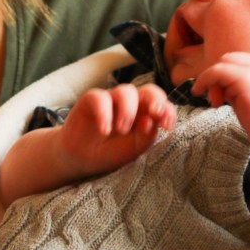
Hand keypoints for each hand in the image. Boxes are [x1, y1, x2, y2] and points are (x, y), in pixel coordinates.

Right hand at [58, 83, 175, 176]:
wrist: (82, 158)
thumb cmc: (112, 151)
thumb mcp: (135, 147)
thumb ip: (147, 133)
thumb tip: (153, 119)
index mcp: (146, 112)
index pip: (162, 104)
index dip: (167, 110)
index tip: (167, 126)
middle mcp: (131, 103)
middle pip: (149, 90)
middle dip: (155, 99)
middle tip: (154, 114)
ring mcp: (111, 99)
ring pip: (126, 91)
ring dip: (128, 110)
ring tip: (122, 129)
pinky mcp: (90, 100)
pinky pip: (100, 97)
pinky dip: (104, 113)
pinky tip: (104, 130)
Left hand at [192, 52, 249, 147]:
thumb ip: (239, 91)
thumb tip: (221, 88)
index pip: (242, 62)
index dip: (227, 75)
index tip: (221, 96)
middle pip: (231, 58)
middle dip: (219, 75)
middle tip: (215, 99)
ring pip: (224, 62)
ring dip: (212, 79)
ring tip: (214, 102)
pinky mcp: (246, 78)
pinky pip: (218, 71)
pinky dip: (205, 79)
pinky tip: (199, 92)